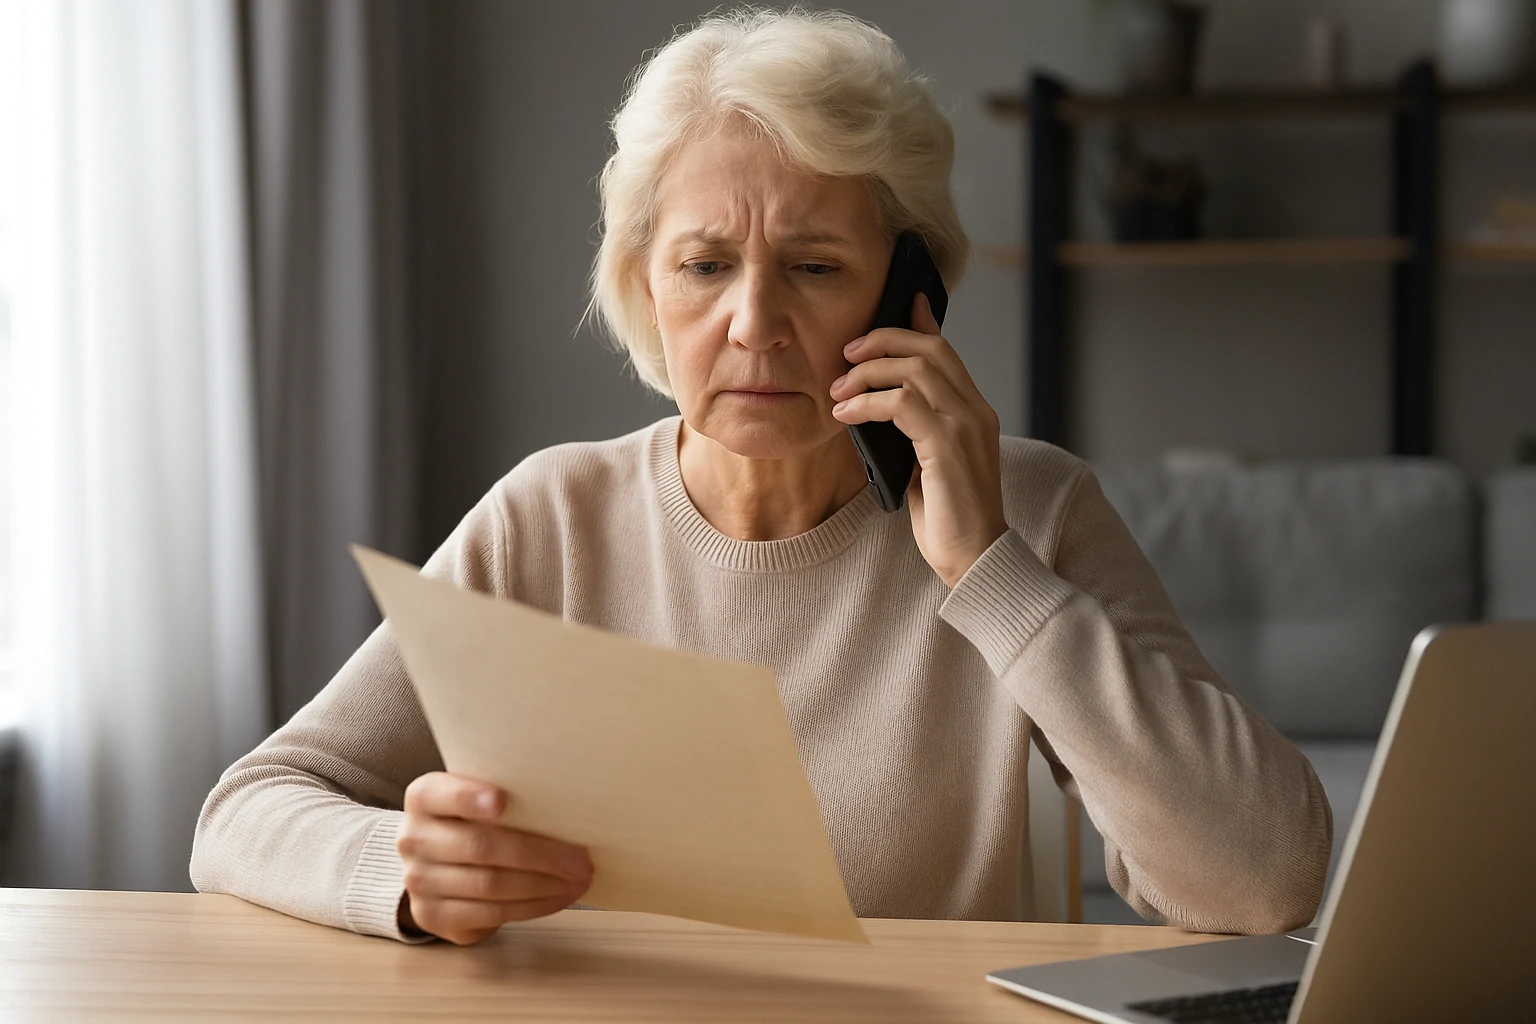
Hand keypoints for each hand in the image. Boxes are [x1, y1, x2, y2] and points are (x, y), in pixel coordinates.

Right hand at [396, 772, 593, 944]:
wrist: (436, 861)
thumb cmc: (473, 819)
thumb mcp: (477, 797)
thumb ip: (504, 795)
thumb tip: (567, 802)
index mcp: (423, 797)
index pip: (442, 794)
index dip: (469, 797)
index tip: (502, 800)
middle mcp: (413, 838)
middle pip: (480, 847)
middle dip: (539, 854)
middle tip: (581, 859)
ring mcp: (419, 881)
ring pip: (490, 885)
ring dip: (542, 885)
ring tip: (578, 880)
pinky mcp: (433, 915)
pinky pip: (490, 913)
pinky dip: (532, 906)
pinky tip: (558, 897)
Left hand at [830, 292, 1007, 587]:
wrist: (973, 557)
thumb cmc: (948, 517)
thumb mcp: (925, 462)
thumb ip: (912, 429)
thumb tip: (879, 405)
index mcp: (974, 411)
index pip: (945, 352)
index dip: (917, 324)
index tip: (892, 307)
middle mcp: (975, 410)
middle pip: (929, 349)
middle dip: (882, 341)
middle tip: (846, 355)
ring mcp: (965, 425)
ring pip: (914, 370)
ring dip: (867, 373)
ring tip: (838, 391)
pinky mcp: (948, 445)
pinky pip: (902, 404)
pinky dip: (867, 403)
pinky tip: (845, 415)